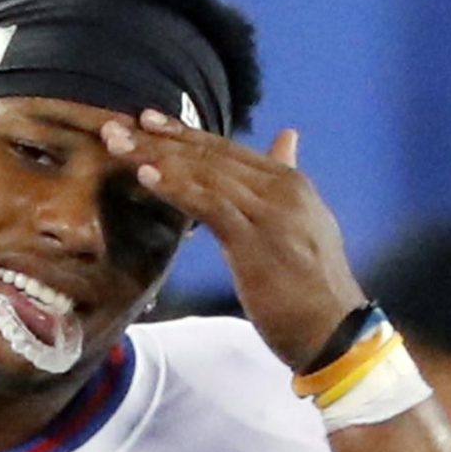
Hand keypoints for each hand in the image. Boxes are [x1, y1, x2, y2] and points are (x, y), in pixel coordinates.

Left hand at [103, 110, 364, 369]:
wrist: (333, 329)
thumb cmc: (311, 289)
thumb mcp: (301, 223)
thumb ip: (284, 180)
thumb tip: (287, 136)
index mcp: (288, 183)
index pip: (228, 151)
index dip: (186, 135)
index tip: (148, 122)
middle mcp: (280, 187)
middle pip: (211, 155)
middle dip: (162, 140)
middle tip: (117, 127)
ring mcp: (268, 210)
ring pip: (205, 174)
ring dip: (158, 158)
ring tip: (120, 146)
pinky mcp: (254, 238)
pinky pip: (207, 204)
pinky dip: (176, 188)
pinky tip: (146, 176)